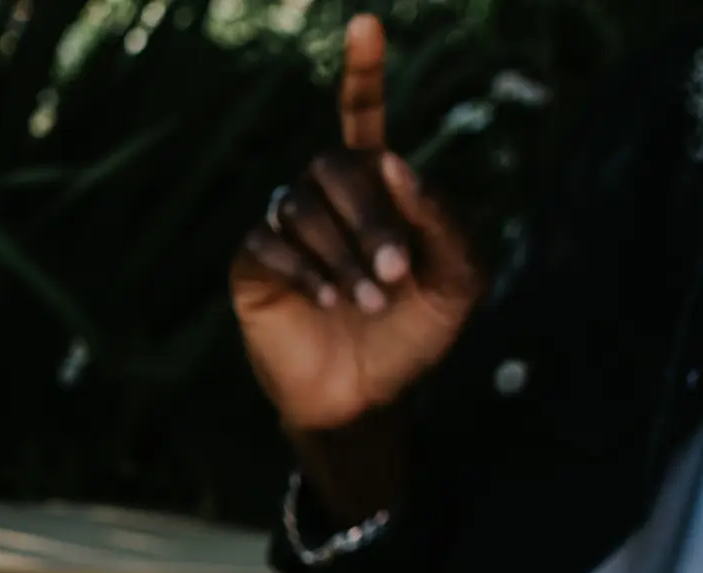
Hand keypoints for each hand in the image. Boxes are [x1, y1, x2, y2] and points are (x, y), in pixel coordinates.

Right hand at [231, 15, 481, 435]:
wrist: (366, 399)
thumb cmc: (414, 339)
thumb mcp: (456, 281)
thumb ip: (440, 219)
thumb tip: (393, 162)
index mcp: (376, 191)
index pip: (361, 119)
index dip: (361, 73)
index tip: (363, 24)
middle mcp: (326, 201)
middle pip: (335, 166)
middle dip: (370, 216)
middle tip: (394, 273)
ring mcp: (286, 232)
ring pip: (302, 205)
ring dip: (341, 253)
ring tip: (364, 300)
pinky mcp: (253, 269)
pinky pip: (269, 243)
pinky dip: (303, 268)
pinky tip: (327, 300)